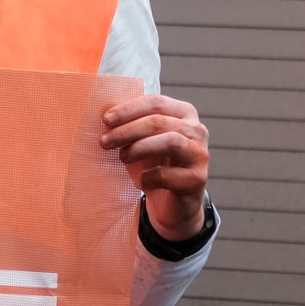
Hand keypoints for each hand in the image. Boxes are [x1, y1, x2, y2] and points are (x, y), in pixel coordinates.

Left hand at [100, 93, 209, 240]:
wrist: (174, 203)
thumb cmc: (157, 164)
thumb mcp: (146, 140)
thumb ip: (134, 125)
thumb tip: (106, 117)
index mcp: (185, 114)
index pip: (156, 103)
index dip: (129, 109)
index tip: (106, 119)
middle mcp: (197, 130)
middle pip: (159, 122)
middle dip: (127, 130)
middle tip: (105, 141)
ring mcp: (199, 154)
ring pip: (170, 142)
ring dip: (139, 148)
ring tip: (122, 157)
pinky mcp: (197, 179)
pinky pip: (167, 174)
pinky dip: (147, 177)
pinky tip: (140, 181)